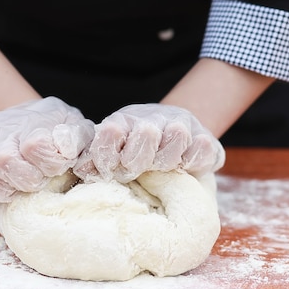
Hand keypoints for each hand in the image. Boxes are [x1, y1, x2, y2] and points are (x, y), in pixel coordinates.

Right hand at [0, 97, 93, 201]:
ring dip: (3, 187)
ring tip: (18, 185)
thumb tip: (64, 147)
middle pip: (4, 159)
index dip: (49, 164)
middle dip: (26, 179)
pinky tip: (1, 186)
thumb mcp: (76, 126)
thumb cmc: (55, 128)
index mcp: (34, 120)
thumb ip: (76, 137)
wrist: (26, 117)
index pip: (35, 145)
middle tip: (38, 180)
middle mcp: (3, 127)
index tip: (58, 166)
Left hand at [73, 104, 224, 182]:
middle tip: (136, 169)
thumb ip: (97, 159)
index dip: (108, 153)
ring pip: (177, 135)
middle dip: (138, 158)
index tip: (109, 168)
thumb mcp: (113, 151)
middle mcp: (152, 119)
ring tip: (161, 167)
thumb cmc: (135, 149)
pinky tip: (185, 166)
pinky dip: (194, 160)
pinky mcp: (205, 138)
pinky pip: (204, 147)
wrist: (174, 131)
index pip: (111, 132)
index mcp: (123, 123)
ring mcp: (181, 125)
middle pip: (146, 133)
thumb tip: (83, 169)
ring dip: (167, 158)